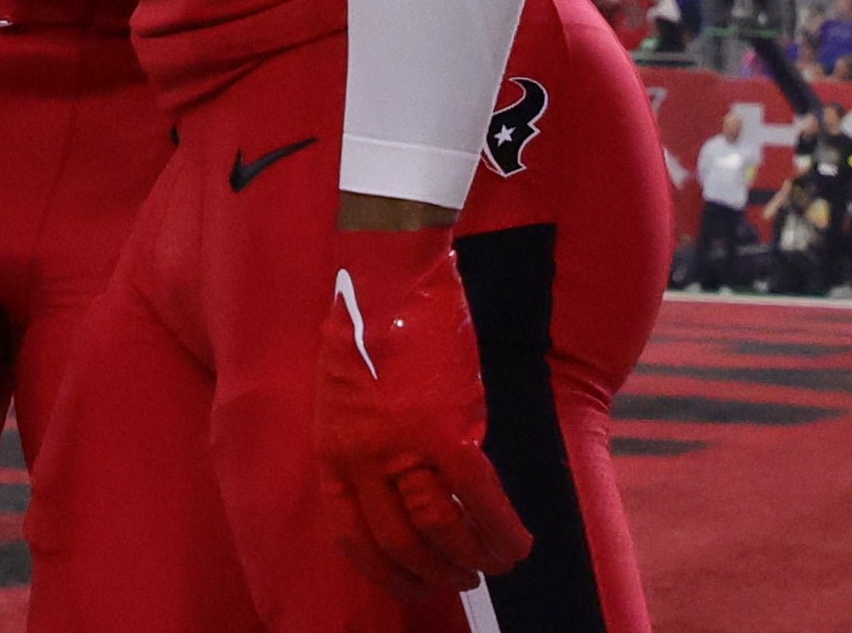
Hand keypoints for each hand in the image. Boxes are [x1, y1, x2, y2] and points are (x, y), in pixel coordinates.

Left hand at [314, 226, 532, 599]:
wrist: (387, 268)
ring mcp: (400, 446)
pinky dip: (502, 528)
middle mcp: (360, 456)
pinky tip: (519, 540)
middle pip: (400, 545)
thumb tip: (406, 489)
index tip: (413, 583)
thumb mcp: (347, 392)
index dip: (387, 572)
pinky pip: (478, 499)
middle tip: (465, 577)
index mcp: (332, 449)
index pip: (353, 538)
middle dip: (436, 572)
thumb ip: (366, 441)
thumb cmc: (369, 319)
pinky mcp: (443, 428)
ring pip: (441, 531)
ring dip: (476, 557)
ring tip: (498, 562)